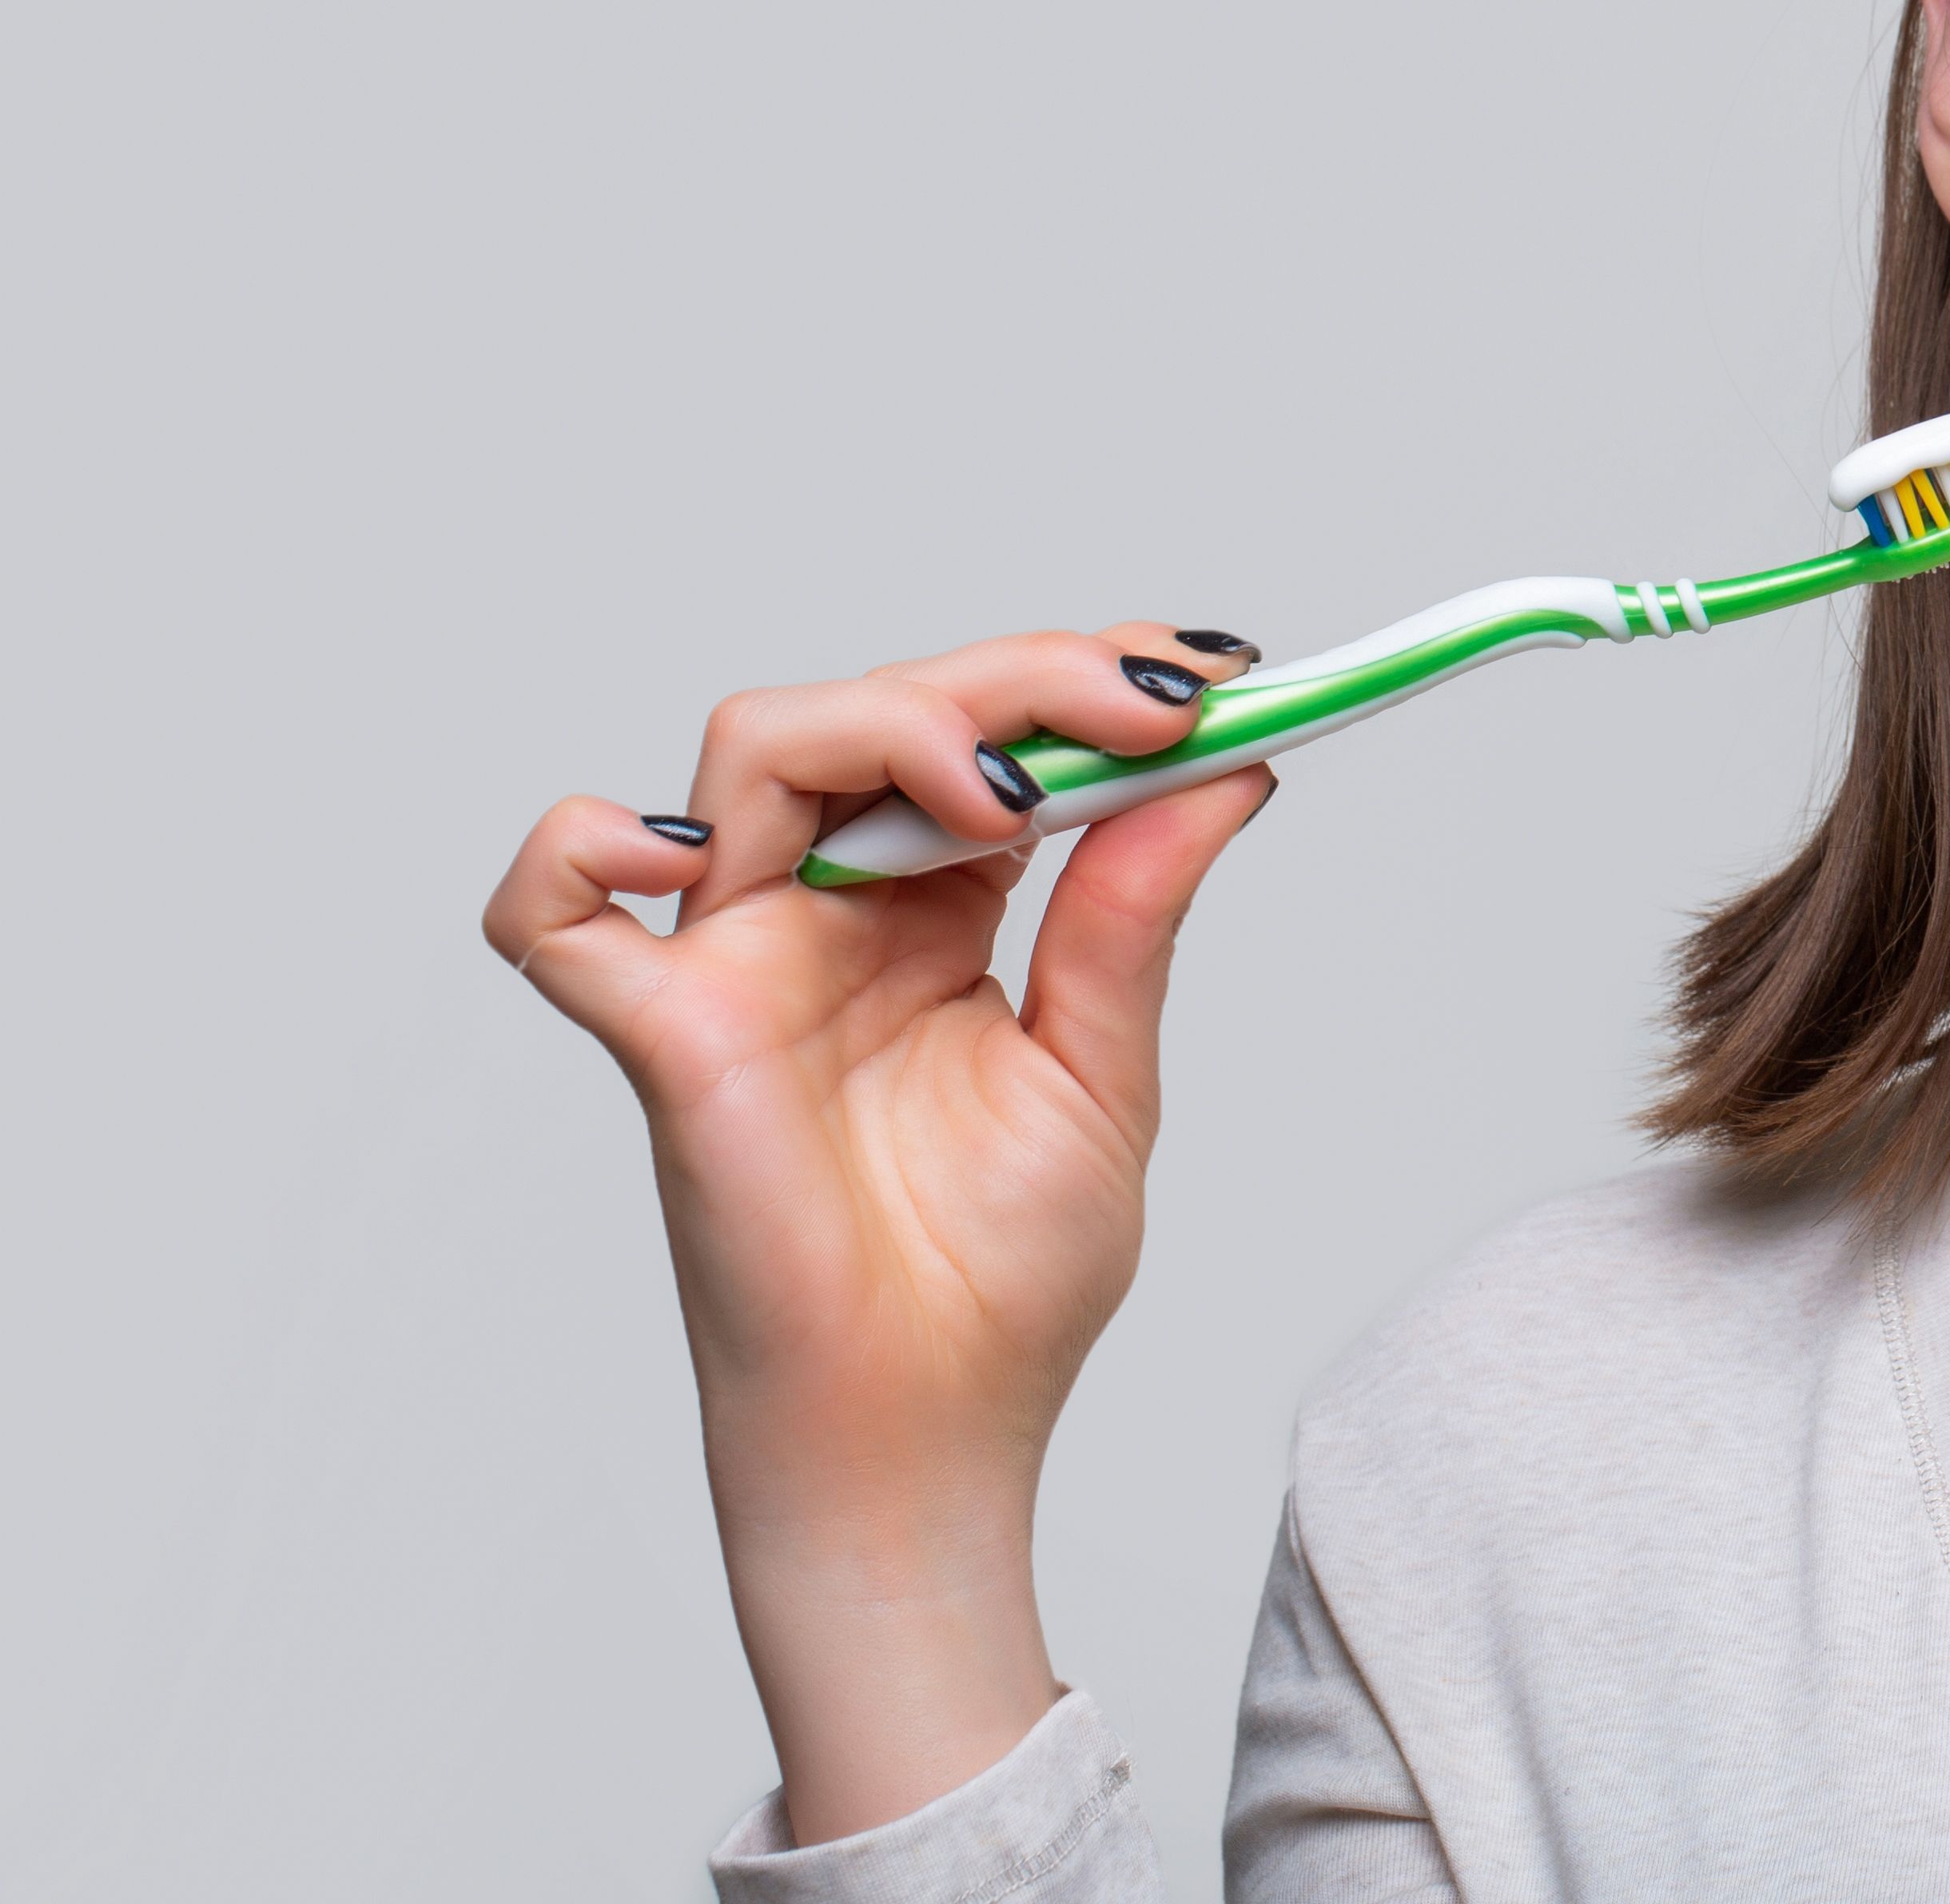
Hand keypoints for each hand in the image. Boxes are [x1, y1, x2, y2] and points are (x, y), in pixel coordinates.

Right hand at [488, 622, 1276, 1841]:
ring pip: (758, 752)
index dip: (1081, 680)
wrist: (935, 1440)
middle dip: (1026, 679)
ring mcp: (739, 967)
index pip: (985, 734)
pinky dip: (586, 850)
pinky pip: (556, 915)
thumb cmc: (999, 1283)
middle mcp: (829, 915)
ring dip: (893, 723)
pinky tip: (703, 852)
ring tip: (1008, 793)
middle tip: (1157, 704)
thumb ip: (1136, 913)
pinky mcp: (669, 1041)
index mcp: (934, 914)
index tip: (1212, 673)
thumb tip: (1229, 768)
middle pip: (884, 708)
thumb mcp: (1105, 1069)